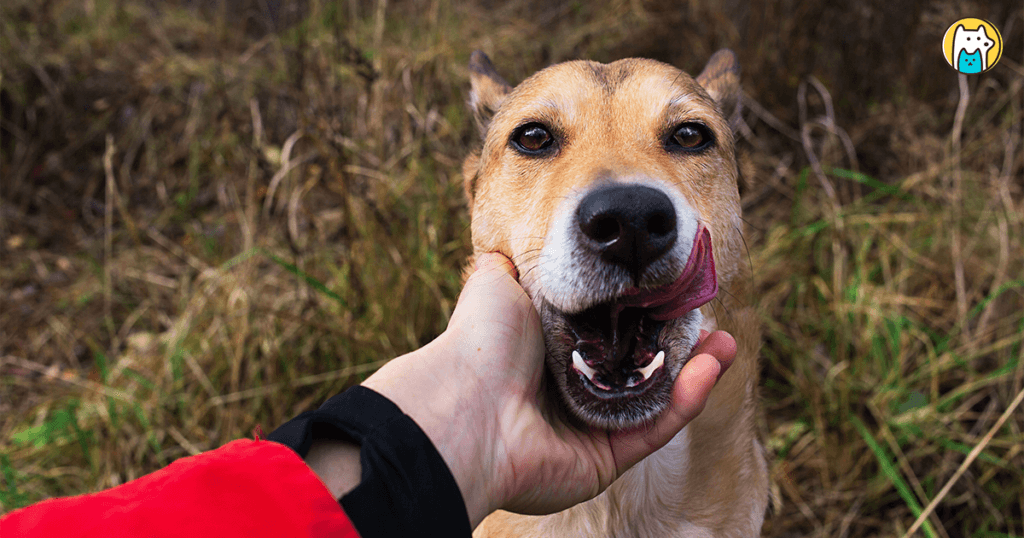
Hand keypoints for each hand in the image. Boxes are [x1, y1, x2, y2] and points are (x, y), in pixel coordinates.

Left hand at [361, 252, 735, 525]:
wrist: (466, 404)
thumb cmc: (481, 339)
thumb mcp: (497, 281)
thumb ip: (516, 262)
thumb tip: (512, 236)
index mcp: (550, 351)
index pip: (610, 330)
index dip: (645, 311)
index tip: (676, 287)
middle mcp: (571, 390)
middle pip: (638, 366)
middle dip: (679, 342)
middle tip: (708, 317)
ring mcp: (589, 427)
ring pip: (654, 397)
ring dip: (695, 371)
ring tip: (725, 342)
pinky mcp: (603, 459)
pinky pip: (654, 429)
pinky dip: (685, 400)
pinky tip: (711, 367)